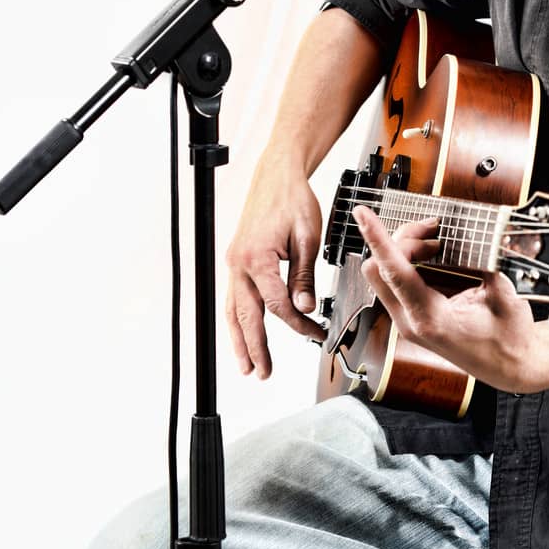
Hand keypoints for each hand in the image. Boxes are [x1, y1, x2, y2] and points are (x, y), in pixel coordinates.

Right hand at [224, 144, 324, 378]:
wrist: (277, 175)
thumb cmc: (293, 200)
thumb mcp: (307, 237)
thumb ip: (303, 276)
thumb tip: (303, 308)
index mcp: (258, 259)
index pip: (277, 305)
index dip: (298, 323)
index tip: (315, 332)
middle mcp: (239, 264)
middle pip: (247, 315)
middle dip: (255, 347)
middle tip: (263, 373)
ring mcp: (234, 263)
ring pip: (233, 310)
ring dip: (240, 340)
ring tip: (246, 366)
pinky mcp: (236, 260)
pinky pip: (234, 297)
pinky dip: (237, 319)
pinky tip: (242, 334)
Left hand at [353, 204, 541, 393]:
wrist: (511, 368)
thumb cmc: (509, 340)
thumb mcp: (503, 297)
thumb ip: (485, 264)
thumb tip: (474, 234)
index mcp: (431, 319)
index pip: (393, 271)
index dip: (377, 238)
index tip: (362, 214)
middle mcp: (411, 322)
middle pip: (380, 268)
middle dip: (400, 239)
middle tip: (432, 229)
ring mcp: (408, 322)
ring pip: (385, 273)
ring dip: (406, 249)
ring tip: (437, 241)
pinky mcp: (412, 318)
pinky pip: (396, 281)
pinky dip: (411, 260)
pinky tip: (435, 254)